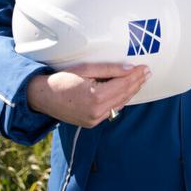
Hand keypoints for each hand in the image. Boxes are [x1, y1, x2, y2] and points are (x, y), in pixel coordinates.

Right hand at [25, 62, 149, 127]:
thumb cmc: (62, 79)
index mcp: (95, 97)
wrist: (43, 97)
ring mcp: (94, 119)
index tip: (145, 67)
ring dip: (131, 92)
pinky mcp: (91, 123)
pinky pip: (111, 110)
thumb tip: (129, 69)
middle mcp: (97, 111)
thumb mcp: (85, 69)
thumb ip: (109, 69)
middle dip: (137, 83)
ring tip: (140, 80)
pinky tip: (126, 91)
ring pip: (120, 104)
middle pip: (124, 95)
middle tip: (147, 72)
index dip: (135, 75)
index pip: (123, 84)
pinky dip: (120, 100)